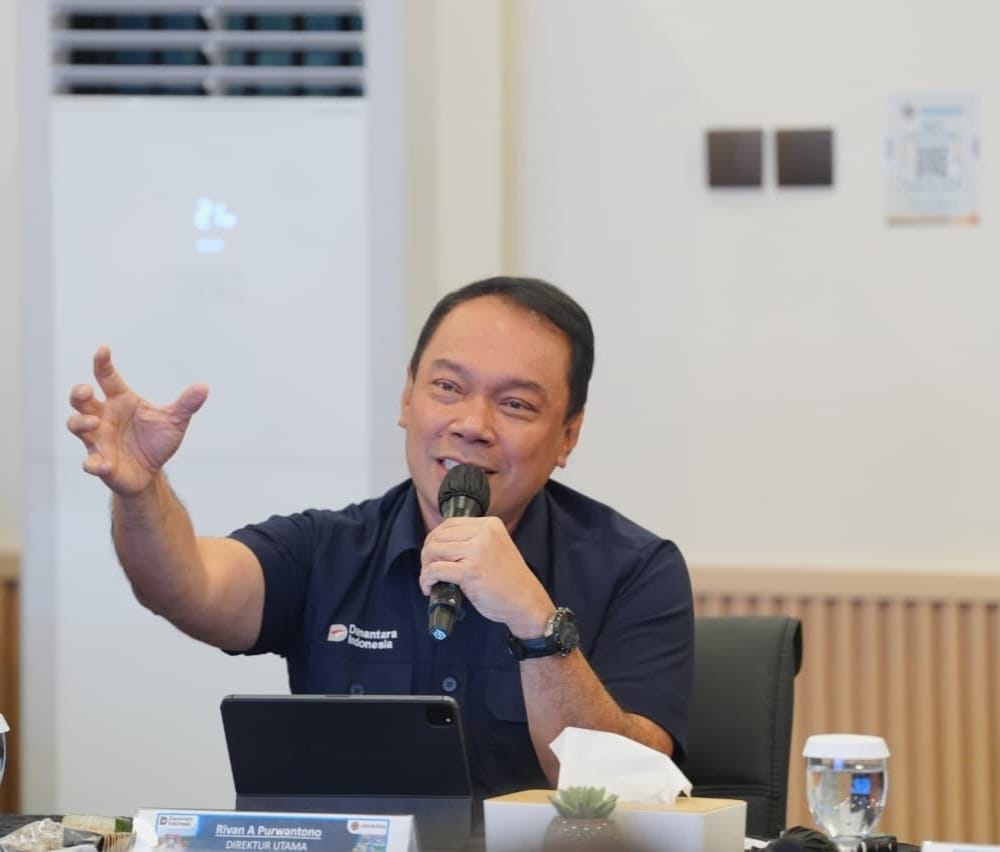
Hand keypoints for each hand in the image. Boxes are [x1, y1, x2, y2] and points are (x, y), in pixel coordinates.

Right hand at [66, 346, 207, 496]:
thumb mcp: (174, 421)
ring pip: (75, 425)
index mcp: (121, 401)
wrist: (150, 472)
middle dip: (78, 393)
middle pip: (80, 399)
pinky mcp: (100, 463)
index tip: (103, 349)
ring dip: (80, 423)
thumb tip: (204, 387)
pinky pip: (90, 462)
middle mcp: (104, 417)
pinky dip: (94, 463)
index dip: (102, 362)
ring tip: (94, 423)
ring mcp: (98, 440)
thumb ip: (186, 404)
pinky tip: (104, 464)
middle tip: (86, 390)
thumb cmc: (156, 441)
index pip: (107, 377)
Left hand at [419, 516, 553, 637]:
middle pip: (438, 536)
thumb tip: (440, 543)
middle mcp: (483, 533)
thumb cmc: (509, 580)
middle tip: (429, 569)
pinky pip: (435, 570)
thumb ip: (474, 540)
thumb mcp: (496, 547)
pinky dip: (427, 579)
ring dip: (425, 567)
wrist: (526, 601)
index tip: (433, 554)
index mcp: (490, 524)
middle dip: (427, 554)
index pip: (449, 523)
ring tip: (430, 580)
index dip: (435, 539)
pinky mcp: (469, 571)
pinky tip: (430, 588)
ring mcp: (476, 551)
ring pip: (433, 550)